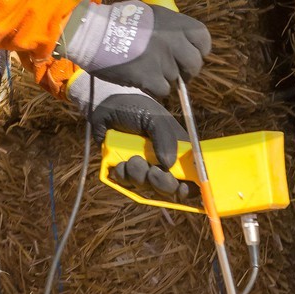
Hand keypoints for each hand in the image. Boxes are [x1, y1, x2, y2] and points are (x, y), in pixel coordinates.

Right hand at [57, 0, 210, 97]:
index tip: (191, 56)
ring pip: (176, 78)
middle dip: (187, 71)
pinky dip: (154, 88)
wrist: (93, 32)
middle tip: (174, 72)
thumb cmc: (116, 20)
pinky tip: (141, 78)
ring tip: (146, 69)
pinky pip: (163, 90)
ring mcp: (163, 58)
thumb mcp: (149, 13)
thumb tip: (180, 41)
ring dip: (164, 78)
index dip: (199, 50)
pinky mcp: (150, 76)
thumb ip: (168, 27)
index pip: (203, 38)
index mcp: (174, 21)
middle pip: (194, 63)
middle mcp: (173, 39)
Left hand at [66, 74, 193, 200]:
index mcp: (176, 149)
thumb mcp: (155, 119)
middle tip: (152, 171)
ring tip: (131, 160)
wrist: (105, 105)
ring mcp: (142, 167)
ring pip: (147, 187)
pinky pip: (126, 184)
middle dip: (161, 183)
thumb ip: (166, 139)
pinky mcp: (124, 171)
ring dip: (139, 176)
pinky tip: (120, 163)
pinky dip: (123, 176)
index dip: (188, 186)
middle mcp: (161, 161)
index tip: (182, 188)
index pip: (189, 174)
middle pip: (169, 188)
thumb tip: (169, 165)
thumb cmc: (135, 108)